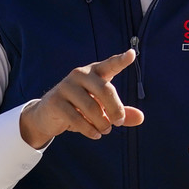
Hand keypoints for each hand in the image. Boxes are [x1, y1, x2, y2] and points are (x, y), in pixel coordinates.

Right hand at [19, 49, 143, 147]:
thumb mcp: (103, 109)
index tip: (132, 54)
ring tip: (105, 130)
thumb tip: (141, 118)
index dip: (121, 60)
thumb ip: (121, 112)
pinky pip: (77, 118)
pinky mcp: (55, 101)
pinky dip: (90, 130)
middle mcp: (80, 75)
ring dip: (102, 123)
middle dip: (116, 109)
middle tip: (119, 122)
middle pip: (104, 90)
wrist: (48, 116)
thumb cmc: (81, 108)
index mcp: (94, 72)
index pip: (110, 65)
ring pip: (92, 108)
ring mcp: (66, 86)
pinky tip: (95, 134)